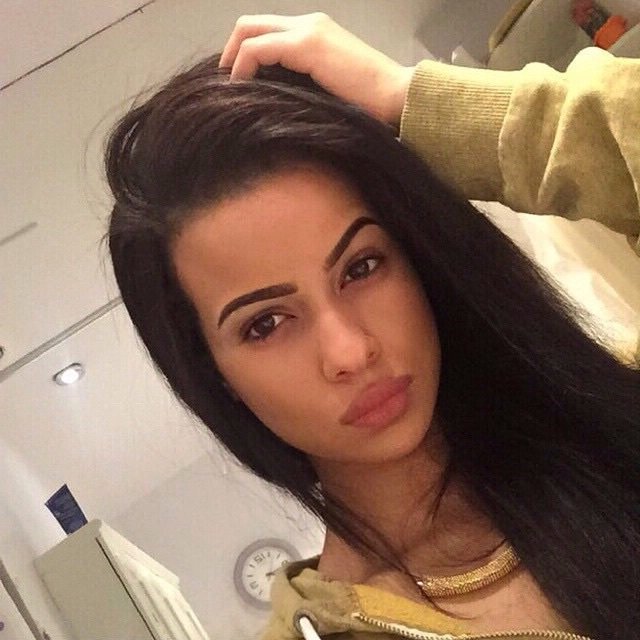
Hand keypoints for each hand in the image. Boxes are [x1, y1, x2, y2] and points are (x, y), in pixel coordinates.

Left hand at [220, 13, 413, 125]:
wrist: (395, 97)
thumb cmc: (368, 104)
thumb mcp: (328, 88)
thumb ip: (303, 82)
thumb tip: (274, 97)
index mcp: (315, 32)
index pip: (267, 31)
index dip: (245, 54)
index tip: (238, 83)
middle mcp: (309, 23)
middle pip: (251, 24)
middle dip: (230, 51)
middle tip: (226, 83)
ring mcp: (307, 30)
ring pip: (248, 31)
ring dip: (232, 59)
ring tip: (230, 89)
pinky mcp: (306, 45)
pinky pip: (256, 49)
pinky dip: (241, 67)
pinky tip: (241, 89)